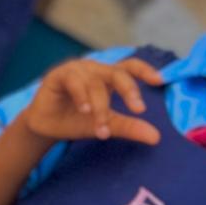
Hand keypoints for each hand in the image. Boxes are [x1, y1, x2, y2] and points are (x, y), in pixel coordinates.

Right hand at [21, 56, 164, 148]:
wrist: (45, 128)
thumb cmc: (77, 121)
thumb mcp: (106, 125)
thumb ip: (129, 127)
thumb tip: (156, 137)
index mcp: (108, 76)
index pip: (130, 67)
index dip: (145, 70)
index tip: (160, 80)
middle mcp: (94, 69)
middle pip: (117, 72)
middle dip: (129, 89)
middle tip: (138, 109)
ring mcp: (76, 70)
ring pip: (96, 83)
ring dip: (101, 107)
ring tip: (102, 130)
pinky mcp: (58, 75)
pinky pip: (74, 81)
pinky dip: (82, 96)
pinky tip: (85, 111)